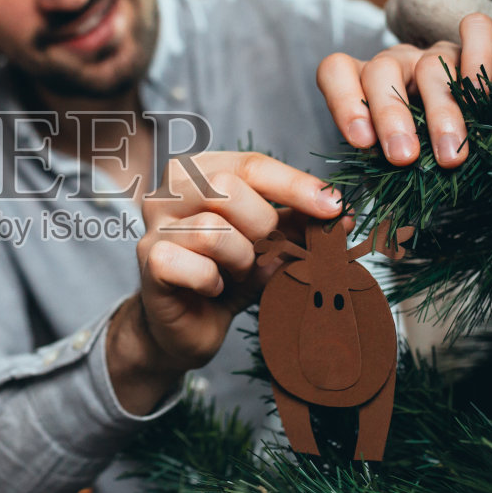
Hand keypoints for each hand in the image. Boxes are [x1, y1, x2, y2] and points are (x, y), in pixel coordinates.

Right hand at [108, 151, 347, 413]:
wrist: (186, 328)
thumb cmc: (225, 277)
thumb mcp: (268, 245)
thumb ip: (296, 224)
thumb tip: (342, 213)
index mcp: (197, 172)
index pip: (251, 164)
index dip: (295, 184)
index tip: (333, 206)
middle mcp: (167, 192)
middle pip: (225, 187)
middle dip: (260, 226)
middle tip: (264, 251)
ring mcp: (153, 227)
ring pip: (212, 230)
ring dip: (238, 259)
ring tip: (234, 273)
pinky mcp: (150, 263)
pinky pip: (195, 265)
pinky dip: (214, 282)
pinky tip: (212, 289)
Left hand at [318, 12, 491, 168]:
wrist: (490, 119)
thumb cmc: (433, 145)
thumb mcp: (405, 156)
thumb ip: (388, 168)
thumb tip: (379, 203)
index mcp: (368, 85)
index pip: (337, 71)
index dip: (343, 102)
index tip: (362, 143)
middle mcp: (400, 64)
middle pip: (381, 71)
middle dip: (391, 116)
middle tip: (404, 157)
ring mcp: (439, 51)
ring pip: (430, 65)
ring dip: (441, 113)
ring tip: (450, 156)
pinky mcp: (482, 42)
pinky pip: (476, 30)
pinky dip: (478, 60)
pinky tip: (483, 96)